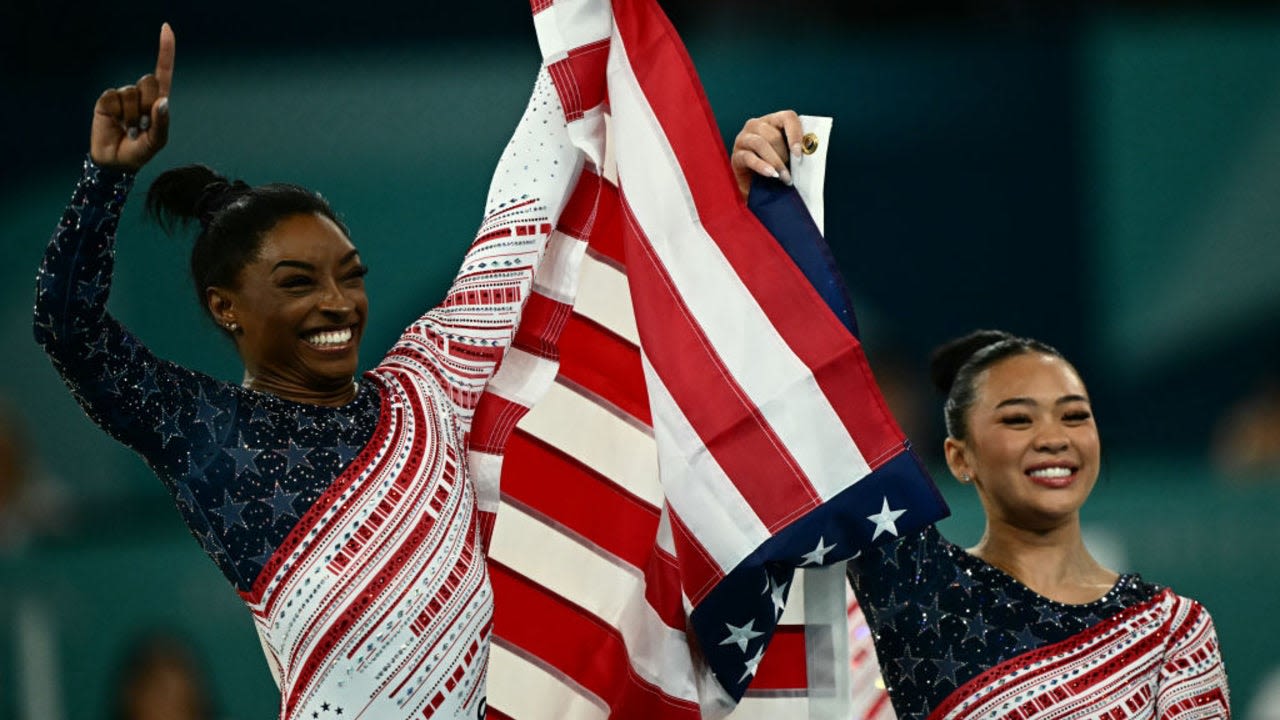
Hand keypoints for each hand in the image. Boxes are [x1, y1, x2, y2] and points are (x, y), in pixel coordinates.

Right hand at [90, 23, 174, 171]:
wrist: (114, 162)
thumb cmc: (139, 151)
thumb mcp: (156, 142)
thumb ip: (162, 124)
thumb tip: (163, 102)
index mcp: (157, 101)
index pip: (162, 72)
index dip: (165, 50)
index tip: (166, 28)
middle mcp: (141, 95)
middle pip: (149, 82)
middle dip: (148, 104)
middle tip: (141, 125)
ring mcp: (123, 96)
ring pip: (131, 92)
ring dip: (131, 114)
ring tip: (128, 127)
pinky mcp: (106, 100)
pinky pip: (113, 97)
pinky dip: (116, 113)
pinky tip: (115, 123)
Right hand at [730, 110, 803, 200]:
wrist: (757, 189)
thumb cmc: (777, 169)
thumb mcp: (789, 156)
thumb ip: (796, 150)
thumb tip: (808, 152)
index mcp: (772, 121)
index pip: (787, 117)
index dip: (795, 133)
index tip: (799, 154)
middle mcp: (755, 125)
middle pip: (772, 134)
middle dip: (784, 155)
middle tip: (792, 172)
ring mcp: (743, 139)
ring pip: (760, 144)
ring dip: (775, 162)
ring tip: (784, 178)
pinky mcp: (736, 155)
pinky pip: (748, 157)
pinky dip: (761, 166)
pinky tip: (771, 174)